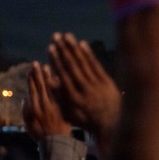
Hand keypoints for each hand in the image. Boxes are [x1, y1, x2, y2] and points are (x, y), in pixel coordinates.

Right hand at [22, 61, 71, 141]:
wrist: (57, 143)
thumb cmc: (41, 135)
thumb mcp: (29, 125)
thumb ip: (26, 111)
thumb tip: (25, 98)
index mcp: (35, 110)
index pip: (32, 91)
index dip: (31, 80)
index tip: (30, 69)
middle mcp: (45, 106)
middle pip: (41, 87)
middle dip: (38, 74)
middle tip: (36, 63)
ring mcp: (55, 107)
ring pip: (51, 89)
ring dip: (48, 77)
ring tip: (47, 66)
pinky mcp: (64, 108)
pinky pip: (61, 95)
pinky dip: (59, 86)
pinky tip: (59, 78)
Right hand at [47, 33, 122, 151]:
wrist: (110, 124)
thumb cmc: (86, 119)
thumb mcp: (69, 113)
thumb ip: (59, 98)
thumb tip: (48, 82)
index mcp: (73, 98)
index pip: (62, 75)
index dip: (56, 60)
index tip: (50, 48)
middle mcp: (84, 89)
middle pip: (72, 66)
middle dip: (63, 50)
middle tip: (56, 36)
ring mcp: (96, 84)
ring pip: (83, 63)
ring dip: (74, 48)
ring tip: (67, 35)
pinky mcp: (106, 81)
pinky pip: (95, 65)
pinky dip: (88, 54)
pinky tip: (82, 43)